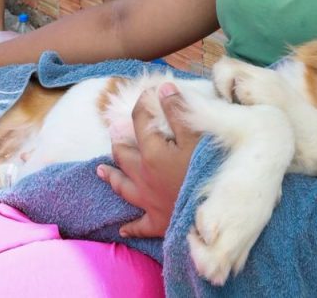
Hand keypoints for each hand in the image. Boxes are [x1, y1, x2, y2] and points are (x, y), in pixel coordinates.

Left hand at [96, 83, 200, 237]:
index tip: (149, 93)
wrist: (215, 214)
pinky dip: (131, 226)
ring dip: (112, 177)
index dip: (143, 104)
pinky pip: (139, 225)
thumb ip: (179, 111)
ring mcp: (148, 200)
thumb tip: (163, 88)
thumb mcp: (198, 136)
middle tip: (114, 134)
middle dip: (119, 142)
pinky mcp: (158, 221)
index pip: (140, 121)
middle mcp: (143, 176)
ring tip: (101, 170)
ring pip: (122, 186)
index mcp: (152, 152)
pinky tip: (123, 229)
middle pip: (124, 155)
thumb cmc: (208, 170)